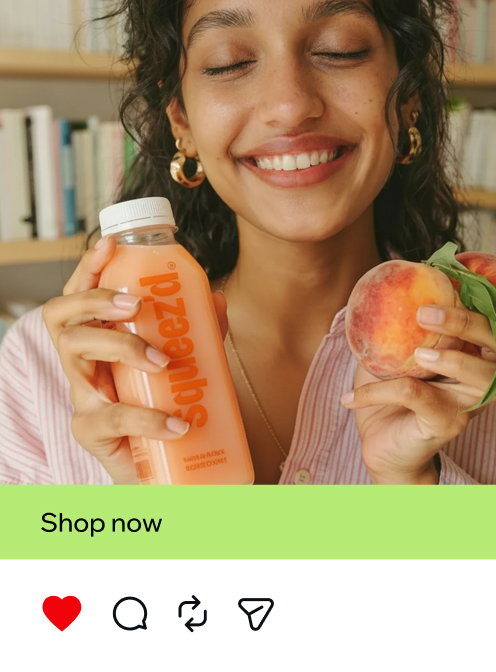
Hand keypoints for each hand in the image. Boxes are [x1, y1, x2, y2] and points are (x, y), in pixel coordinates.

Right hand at [42, 236, 227, 483]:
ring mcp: (81, 395)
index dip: (87, 267)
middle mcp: (81, 361)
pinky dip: (148, 418)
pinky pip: (111, 417)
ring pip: (75, 354)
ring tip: (162, 361)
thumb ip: (199, 329)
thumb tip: (217, 297)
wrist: (164, 466)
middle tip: (135, 304)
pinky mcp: (91, 431)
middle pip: (63, 316)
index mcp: (97, 337)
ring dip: (120, 346)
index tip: (108, 244)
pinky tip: (178, 424)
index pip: (78, 294)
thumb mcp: (186, 358)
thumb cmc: (165, 402)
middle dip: (96, 300)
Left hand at [342, 300, 495, 483]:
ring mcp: (467, 404)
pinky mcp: (446, 424)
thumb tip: (375, 287)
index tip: (449, 276)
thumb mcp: (390, 356)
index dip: (478, 299)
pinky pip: (418, 396)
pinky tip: (352, 396)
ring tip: (419, 353)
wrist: (382, 449)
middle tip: (426, 312)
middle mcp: (480, 380)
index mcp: (471, 356)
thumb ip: (393, 327)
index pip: (489, 322)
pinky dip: (381, 391)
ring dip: (450, 357)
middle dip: (467, 322)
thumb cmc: (389, 398)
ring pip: (478, 374)